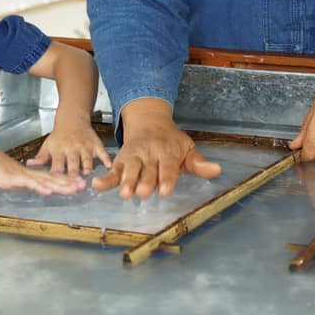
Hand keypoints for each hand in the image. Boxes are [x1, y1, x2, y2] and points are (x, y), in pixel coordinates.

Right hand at [0, 143, 85, 195]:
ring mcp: (21, 175)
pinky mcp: (12, 178)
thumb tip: (25, 184)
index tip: (77, 184)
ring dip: (60, 185)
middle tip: (83, 185)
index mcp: (27, 174)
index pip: (49, 178)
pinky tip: (49, 191)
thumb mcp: (6, 176)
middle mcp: (27, 173)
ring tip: (75, 188)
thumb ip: (17, 180)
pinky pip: (28, 183)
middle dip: (68, 183)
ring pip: (45, 180)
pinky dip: (39, 187)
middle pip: (52, 179)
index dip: (64, 181)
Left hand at [28, 119, 112, 176]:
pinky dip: (105, 158)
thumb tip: (29, 164)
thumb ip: (41, 157)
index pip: (57, 165)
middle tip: (75, 184)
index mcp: (59, 150)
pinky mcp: (96, 144)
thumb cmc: (59, 135)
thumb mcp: (48, 144)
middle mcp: (72, 149)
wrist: (73, 119)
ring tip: (88, 176)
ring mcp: (85, 146)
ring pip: (87, 158)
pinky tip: (108, 165)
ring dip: (87, 167)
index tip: (57, 186)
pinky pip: (102, 152)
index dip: (57, 175)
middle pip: (72, 163)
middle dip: (73, 174)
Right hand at [90, 100, 219, 198]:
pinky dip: (106, 178)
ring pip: (130, 169)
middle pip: (147, 170)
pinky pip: (113, 170)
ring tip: (124, 193)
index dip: (167, 179)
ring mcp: (134, 156)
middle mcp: (150, 154)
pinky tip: (97, 186)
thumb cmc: (171, 141)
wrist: (148, 121)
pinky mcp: (121, 160)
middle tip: (142, 192)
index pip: (168, 167)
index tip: (165, 191)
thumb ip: (199, 163)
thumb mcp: (187, 149)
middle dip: (145, 181)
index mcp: (168, 152)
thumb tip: (217, 170)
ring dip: (126, 181)